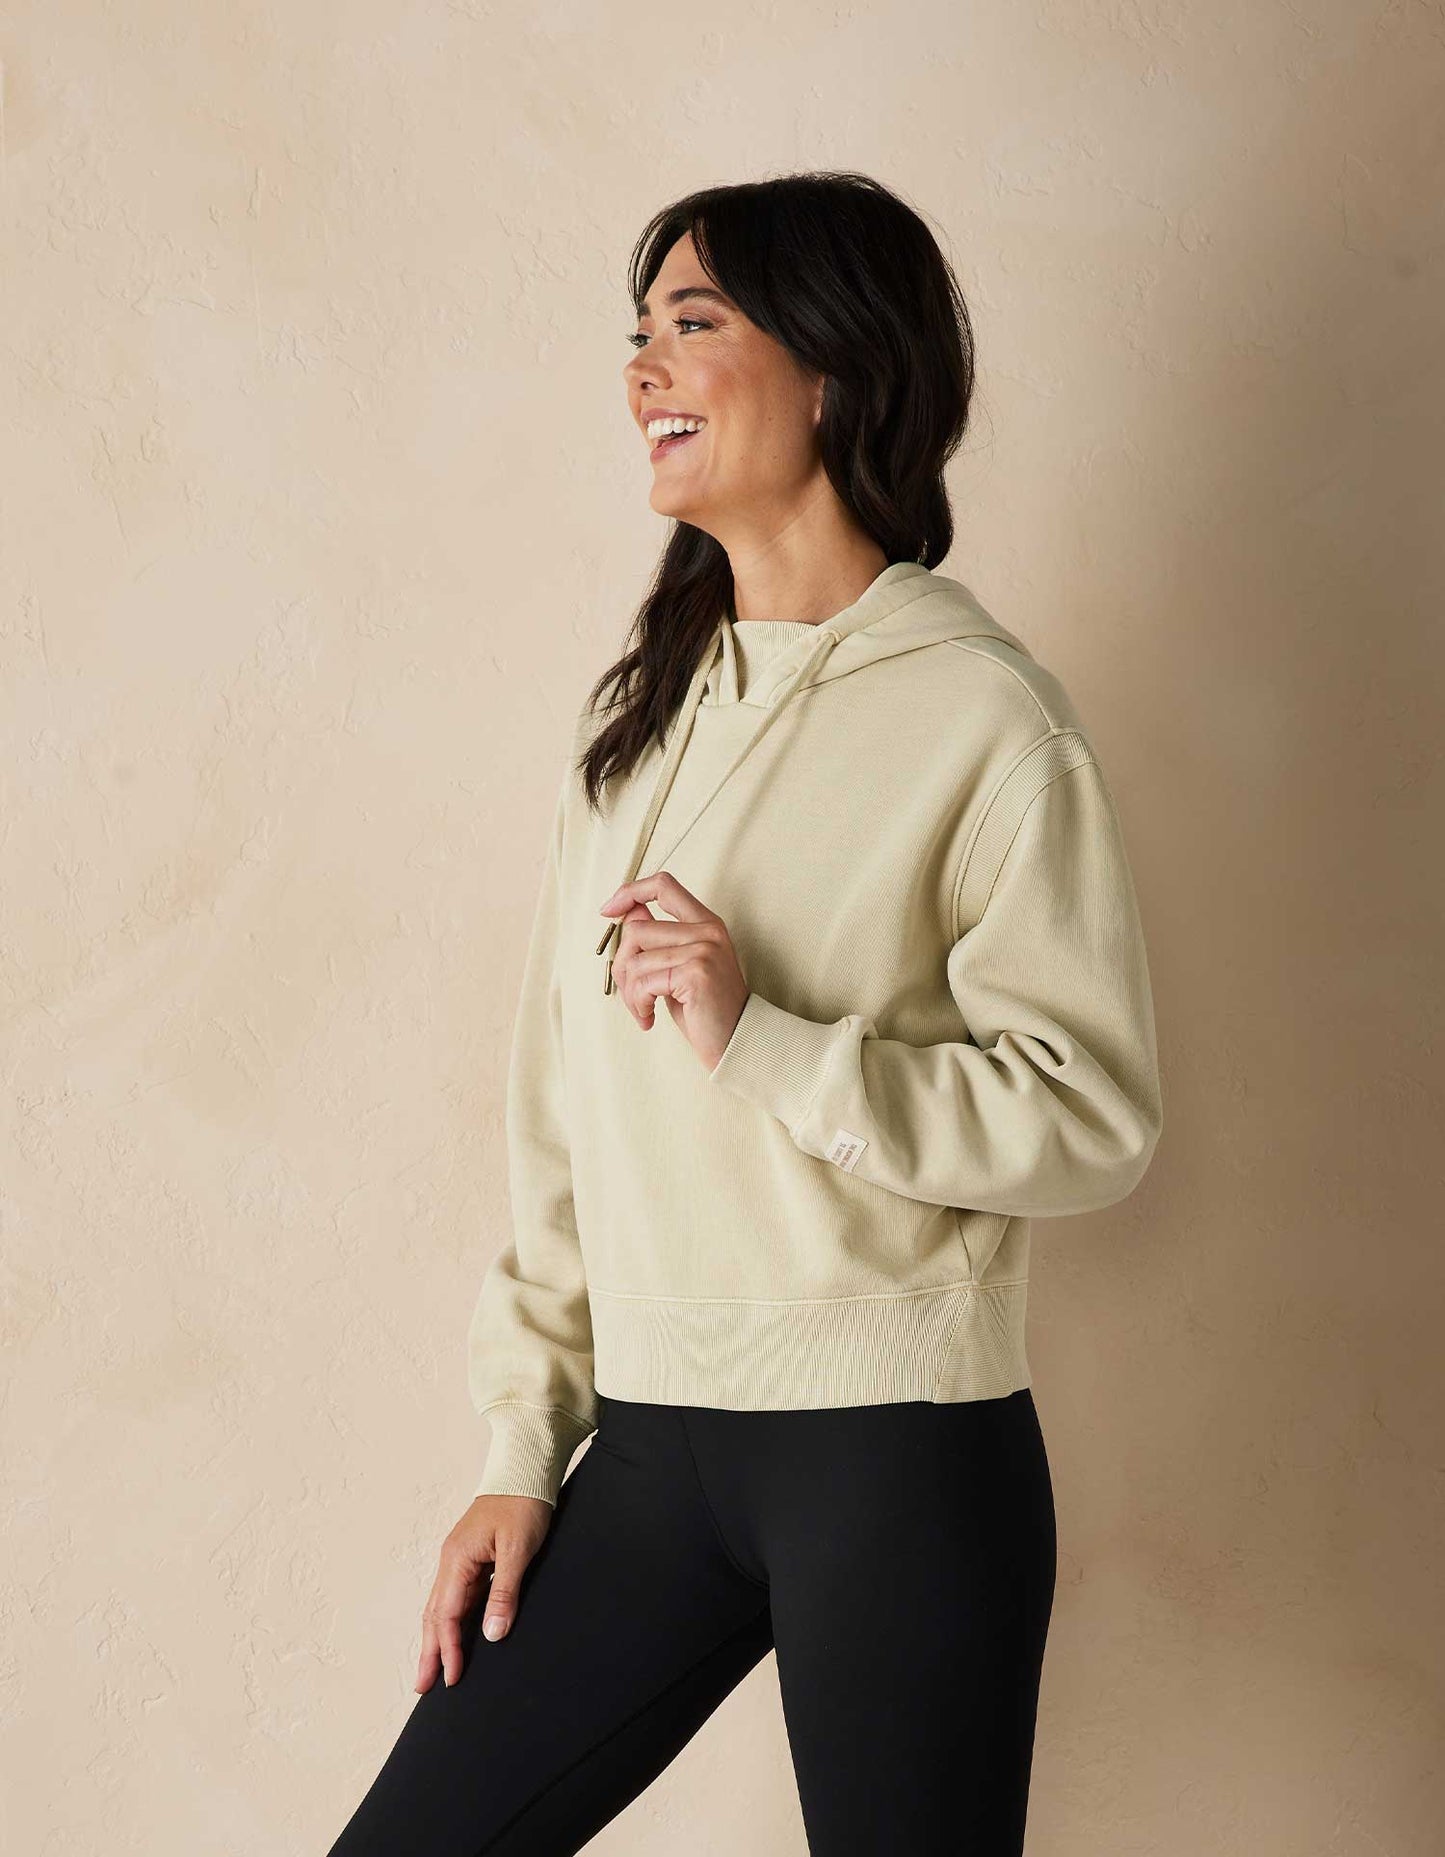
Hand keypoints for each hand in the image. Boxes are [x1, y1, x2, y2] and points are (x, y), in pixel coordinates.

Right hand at [416, 1493, 552, 1690]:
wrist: (525, 1470)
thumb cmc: (523, 1504)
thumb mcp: (518, 1550)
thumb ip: (504, 1593)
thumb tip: (492, 1635)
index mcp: (458, 1559)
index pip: (445, 1615)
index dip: (448, 1650)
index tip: (452, 1679)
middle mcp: (452, 1561)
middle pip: (434, 1615)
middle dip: (429, 1652)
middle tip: (423, 1687)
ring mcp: (460, 1559)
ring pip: (443, 1607)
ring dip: (439, 1638)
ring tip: (435, 1669)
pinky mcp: (473, 1558)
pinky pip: (459, 1596)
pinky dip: (455, 1620)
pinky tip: (460, 1635)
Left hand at [599, 870, 749, 1070]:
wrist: (735, 1041)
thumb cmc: (705, 1009)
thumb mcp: (680, 967)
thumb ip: (659, 939)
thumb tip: (629, 912)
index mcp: (705, 923)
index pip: (664, 885)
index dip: (631, 892)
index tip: (609, 910)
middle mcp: (707, 931)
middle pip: (637, 929)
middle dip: (622, 966)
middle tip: (631, 993)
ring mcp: (703, 950)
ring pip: (636, 960)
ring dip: (630, 992)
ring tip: (642, 1009)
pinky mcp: (696, 973)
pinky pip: (644, 983)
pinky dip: (638, 1004)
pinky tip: (649, 1017)